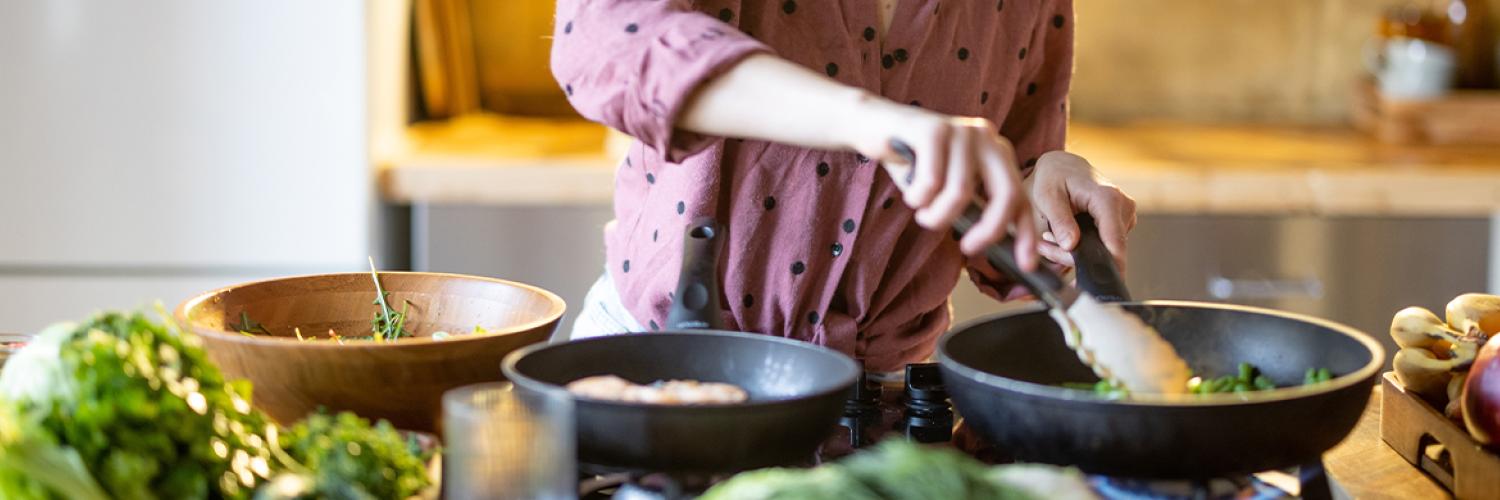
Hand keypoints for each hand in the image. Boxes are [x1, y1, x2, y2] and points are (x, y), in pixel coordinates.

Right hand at [846, 98, 1038, 270]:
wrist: (871, 125)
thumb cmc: (912, 163)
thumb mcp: (947, 187)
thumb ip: (970, 207)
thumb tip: (987, 244)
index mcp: (995, 153)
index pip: (1020, 197)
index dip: (1026, 234)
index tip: (1026, 266)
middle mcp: (986, 138)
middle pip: (1006, 194)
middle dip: (989, 229)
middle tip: (967, 248)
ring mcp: (961, 131)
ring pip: (960, 193)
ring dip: (936, 216)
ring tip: (922, 214)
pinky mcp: (934, 129)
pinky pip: (931, 182)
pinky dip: (918, 199)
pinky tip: (910, 194)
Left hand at [1027, 151, 1135, 272]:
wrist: (1063, 166)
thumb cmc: (1054, 176)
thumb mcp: (1048, 196)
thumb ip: (1060, 220)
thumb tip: (1072, 245)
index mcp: (1108, 199)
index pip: (1115, 241)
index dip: (1108, 266)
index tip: (1097, 284)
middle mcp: (1123, 207)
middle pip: (1107, 251)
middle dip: (1073, 256)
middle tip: (1044, 246)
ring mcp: (1125, 216)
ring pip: (1104, 252)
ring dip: (1074, 253)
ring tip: (1050, 238)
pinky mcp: (1121, 224)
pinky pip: (1104, 246)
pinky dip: (1083, 247)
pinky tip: (1065, 236)